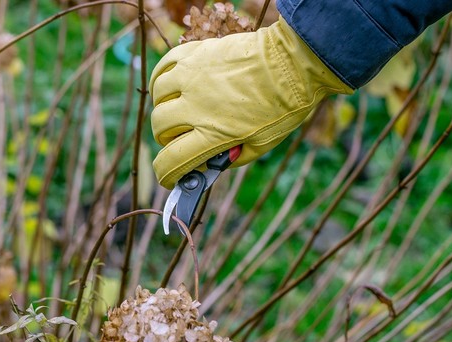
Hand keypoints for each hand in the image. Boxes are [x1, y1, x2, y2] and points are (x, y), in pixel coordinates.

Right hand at [149, 17, 352, 188]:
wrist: (293, 62)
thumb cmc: (283, 106)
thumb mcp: (260, 145)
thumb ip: (232, 158)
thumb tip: (209, 163)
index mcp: (214, 133)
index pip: (172, 160)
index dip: (167, 174)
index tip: (170, 176)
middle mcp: (197, 105)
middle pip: (159, 128)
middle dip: (166, 139)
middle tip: (180, 138)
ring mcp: (193, 77)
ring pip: (157, 97)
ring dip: (164, 108)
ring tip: (178, 109)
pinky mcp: (195, 55)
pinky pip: (163, 68)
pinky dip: (161, 80)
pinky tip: (171, 86)